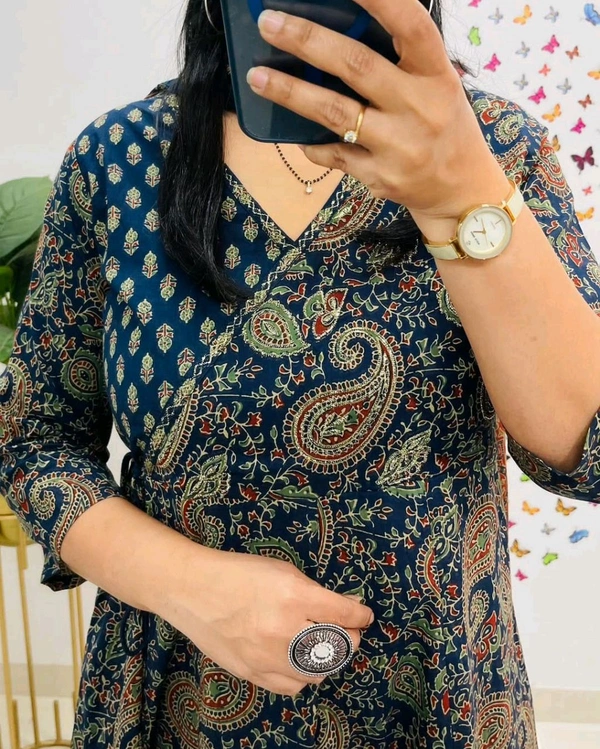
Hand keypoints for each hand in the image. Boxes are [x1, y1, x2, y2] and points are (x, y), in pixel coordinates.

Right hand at [170, 549, 374, 695]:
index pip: (345, 614)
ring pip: (319, 671)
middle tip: (346, 628)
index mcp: (294, 596)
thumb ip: (315, 591)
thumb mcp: (282, 570)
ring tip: (324, 645)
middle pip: (338, 646)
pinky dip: (304, 676)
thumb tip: (346, 607)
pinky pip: (293, 686)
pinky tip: (300, 661)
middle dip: (349, 636)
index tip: (364, 615)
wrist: (193, 590)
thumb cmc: (239, 573)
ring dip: (329, 658)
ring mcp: (268, 656)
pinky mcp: (253, 673)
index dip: (360, 614)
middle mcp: (284, 629)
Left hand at [245, 0, 509, 233]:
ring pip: (335, 113)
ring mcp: (398, 146)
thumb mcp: (436, 85)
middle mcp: (420, 108)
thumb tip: (333, 30)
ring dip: (290, 92)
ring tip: (257, 76)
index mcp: (437, 74)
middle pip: (356, 66)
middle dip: (307, 41)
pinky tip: (292, 131)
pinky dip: (309, 142)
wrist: (461, 190)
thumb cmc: (442, 125)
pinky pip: (333, 154)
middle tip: (268, 23)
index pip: (410, 24)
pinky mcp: (379, 176)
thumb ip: (398, 62)